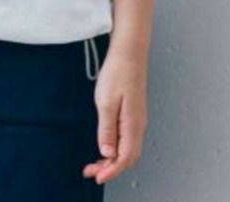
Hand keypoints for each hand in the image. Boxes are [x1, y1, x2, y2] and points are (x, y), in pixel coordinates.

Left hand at [82, 46, 148, 185]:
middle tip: (91, 171)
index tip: (96, 176)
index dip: (110, 171)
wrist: (129, 52)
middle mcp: (138, 125)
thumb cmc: (118, 72)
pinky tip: (106, 145)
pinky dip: (116, 148)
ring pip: (128, 149)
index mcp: (133, 125)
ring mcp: (137, 119)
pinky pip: (127, 138)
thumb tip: (108, 153)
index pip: (124, 158)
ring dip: (112, 159)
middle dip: (110, 168)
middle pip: (127, 157)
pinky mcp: (133, 113)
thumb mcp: (106, 102)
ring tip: (95, 162)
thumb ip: (107, 129)